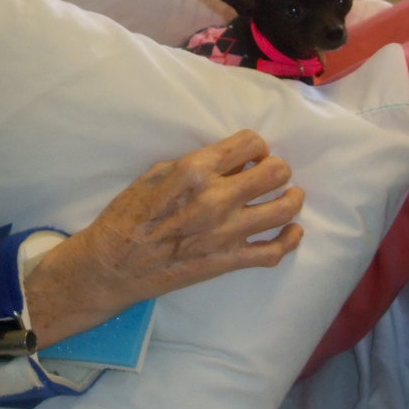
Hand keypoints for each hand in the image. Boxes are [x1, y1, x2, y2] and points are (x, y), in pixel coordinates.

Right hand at [26, 130, 303, 346]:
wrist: (115, 264)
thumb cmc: (128, 215)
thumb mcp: (155, 174)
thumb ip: (195, 164)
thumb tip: (231, 161)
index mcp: (195, 171)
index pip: (249, 143)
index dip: (255, 146)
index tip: (251, 154)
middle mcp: (216, 199)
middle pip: (275, 172)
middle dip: (277, 167)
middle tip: (270, 172)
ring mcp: (226, 232)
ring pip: (284, 208)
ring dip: (292, 198)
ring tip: (290, 195)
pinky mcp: (229, 261)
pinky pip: (275, 251)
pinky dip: (290, 239)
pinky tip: (292, 230)